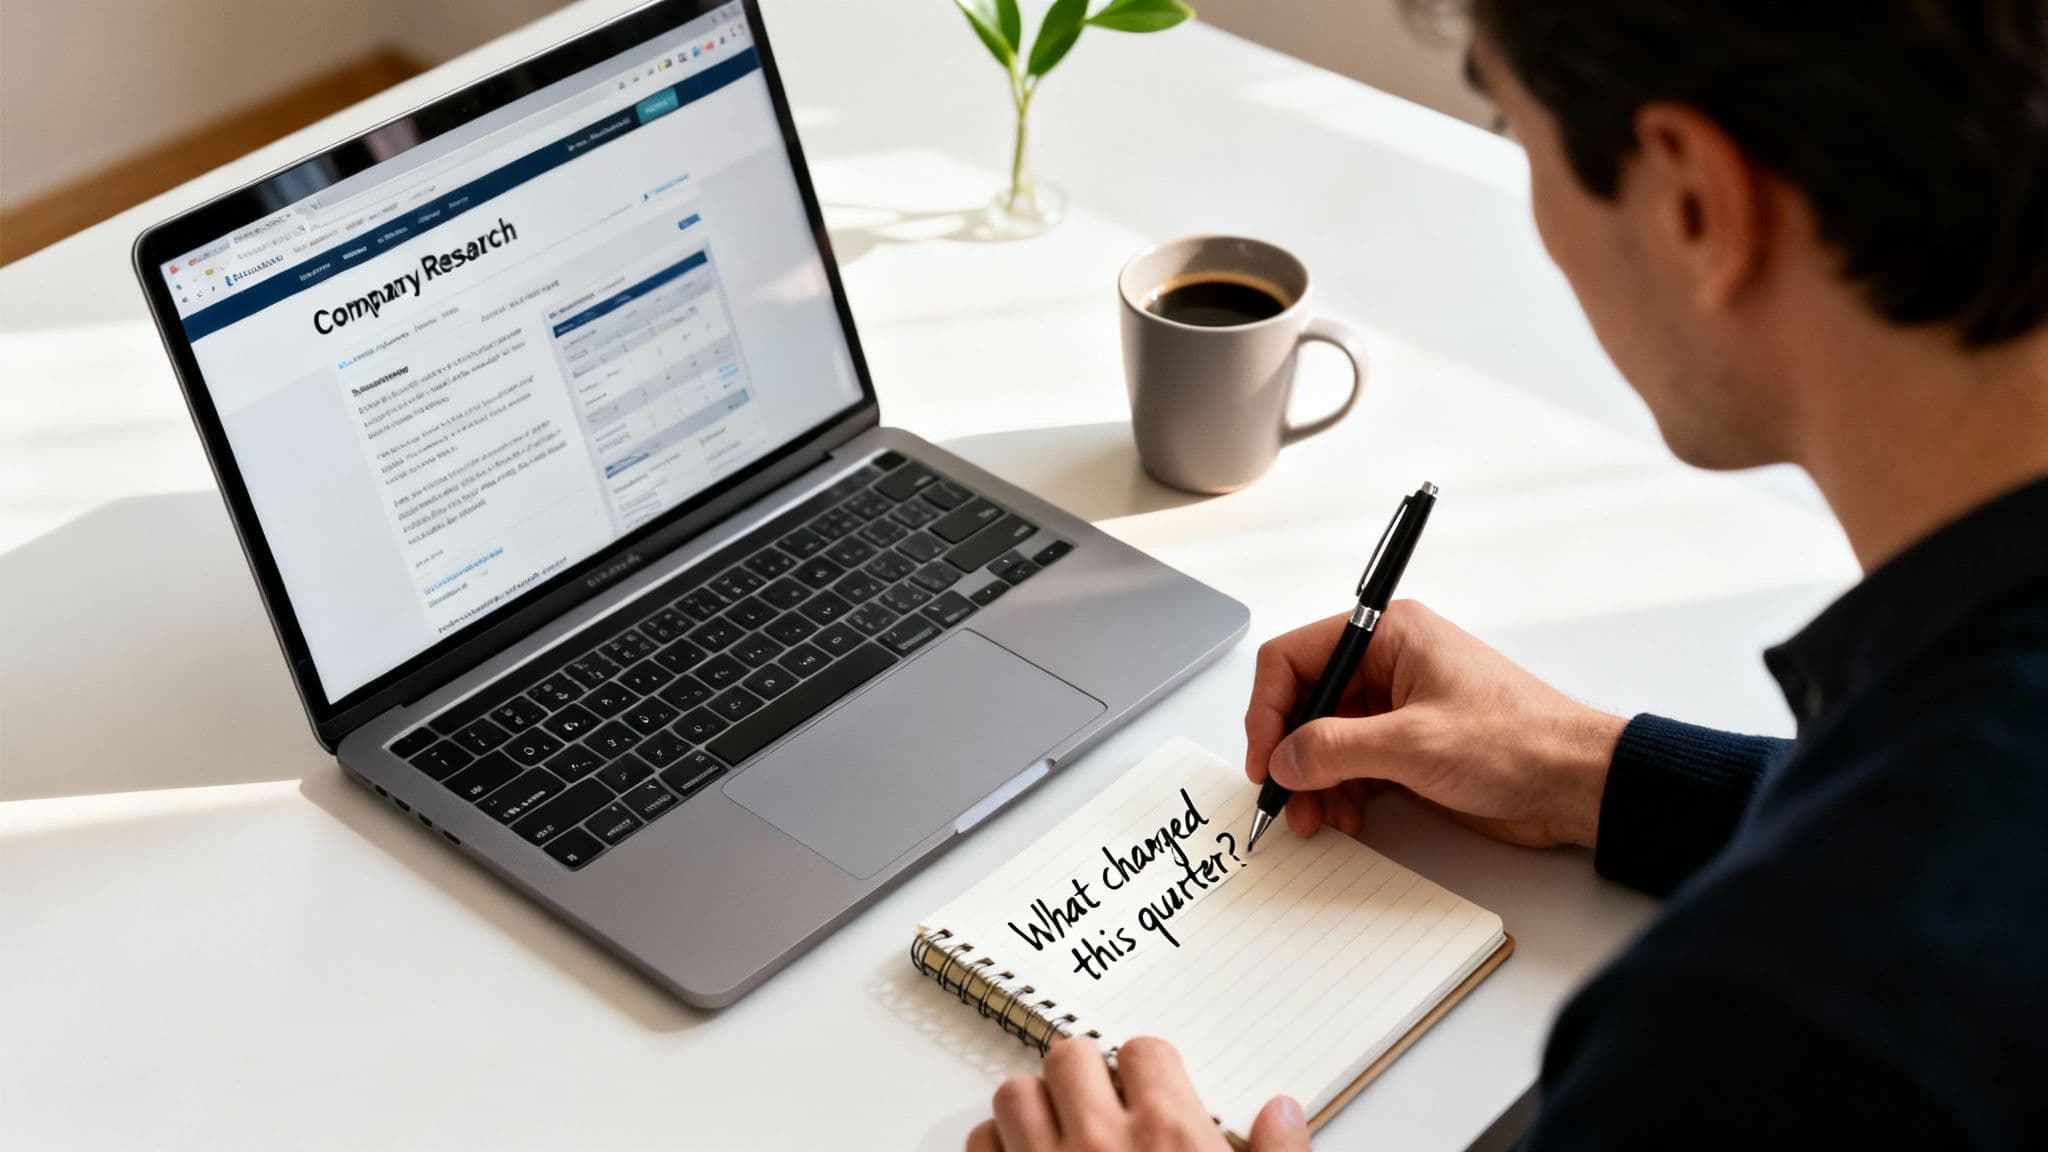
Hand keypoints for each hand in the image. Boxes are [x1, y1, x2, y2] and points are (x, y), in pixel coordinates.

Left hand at [966, 1037, 1307, 1151]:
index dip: (1149, 1071)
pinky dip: (997, 1148)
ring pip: (1014, 1092)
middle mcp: (1101, 1145)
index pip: (1145, 1052)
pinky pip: (981, 1145)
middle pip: (1070, 1055)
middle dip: (1085, 1075)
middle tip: (1102, 1105)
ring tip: (1058, 1128)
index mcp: (1171, 1138)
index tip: (1152, 1092)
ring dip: (1034, 1104)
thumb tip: (1284, 1109)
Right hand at [1244, 600, 1626, 848]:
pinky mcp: (1409, 746)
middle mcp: (1388, 664)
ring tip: (1320, 819)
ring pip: (1324, 740)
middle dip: (1291, 755)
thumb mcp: (1414, 744)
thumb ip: (1335, 749)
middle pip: (1306, 703)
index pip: (1295, 658)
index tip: (1264, 759)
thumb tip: (1282, 759)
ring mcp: (1398, 707)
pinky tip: (1348, 816)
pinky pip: (1352, 764)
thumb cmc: (1520, 743)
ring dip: (1314, 781)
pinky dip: (1340, 792)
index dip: (1269, 709)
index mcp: (1389, 636)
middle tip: (1285, 800)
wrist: (1577, 784)